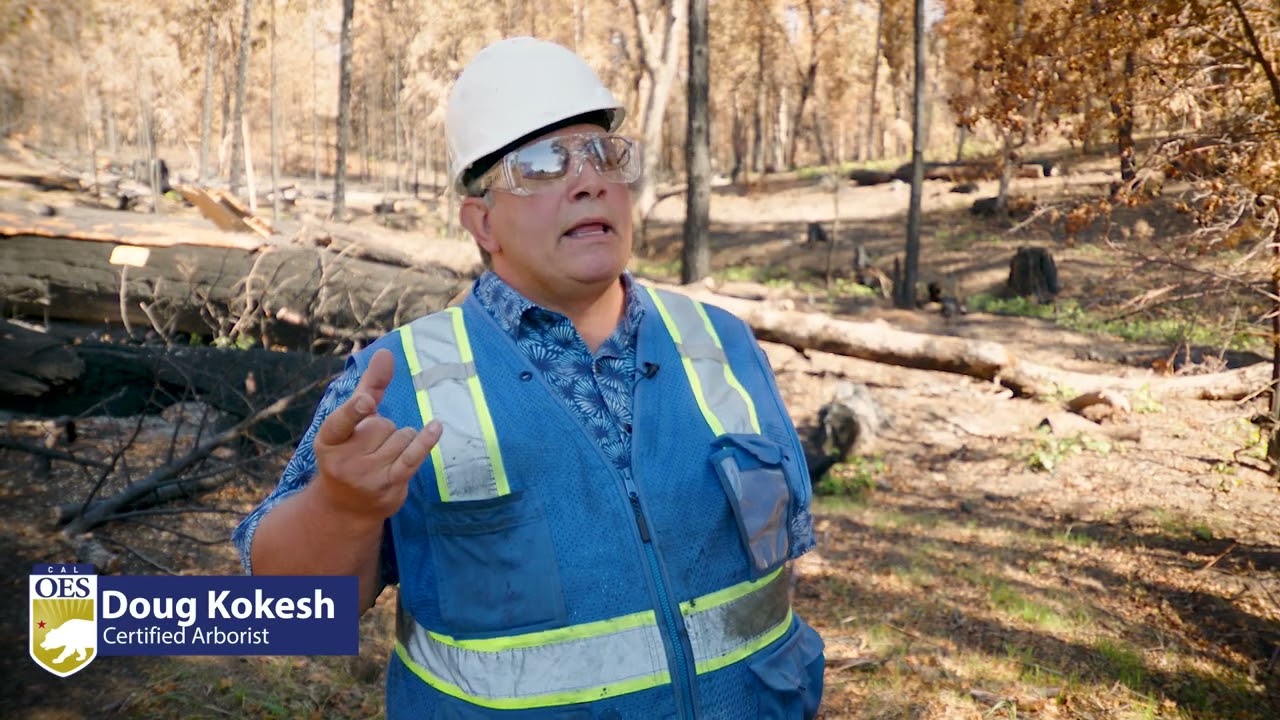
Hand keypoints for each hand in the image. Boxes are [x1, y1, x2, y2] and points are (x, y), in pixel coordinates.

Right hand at [312, 349, 441, 520]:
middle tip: (370, 449)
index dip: (355, 410)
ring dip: (401, 441)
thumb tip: (386, 352)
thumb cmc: (351, 453)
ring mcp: (367, 475)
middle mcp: (345, 460)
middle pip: (384, 425)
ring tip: (383, 457)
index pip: (342, 421)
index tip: (366, 402)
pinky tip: (436, 428)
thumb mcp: (352, 422)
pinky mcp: (389, 485)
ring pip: (402, 437)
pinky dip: (425, 442)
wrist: (346, 507)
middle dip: (384, 430)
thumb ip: (369, 386)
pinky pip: (412, 457)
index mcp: (328, 440)